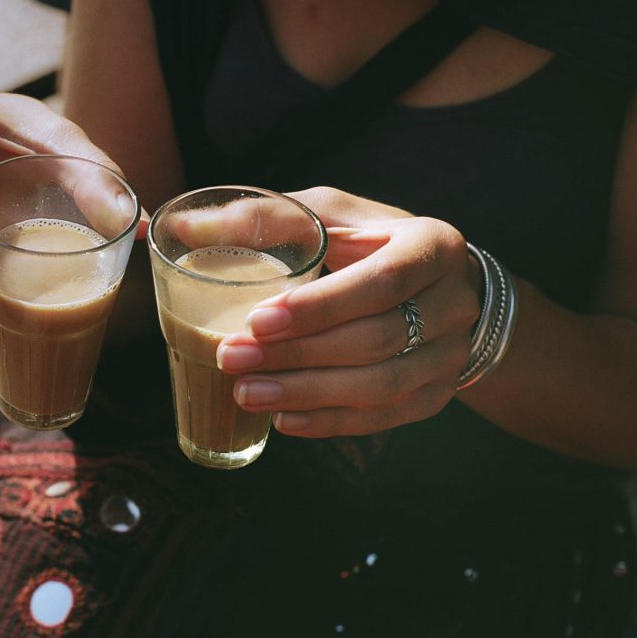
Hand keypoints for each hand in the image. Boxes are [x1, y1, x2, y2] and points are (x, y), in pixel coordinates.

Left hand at [216, 187, 481, 436]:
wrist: (443, 288)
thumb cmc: (372, 243)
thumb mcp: (331, 214)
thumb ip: (266, 217)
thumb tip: (183, 224)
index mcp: (432, 246)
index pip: (379, 282)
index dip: (319, 307)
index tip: (258, 320)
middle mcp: (453, 303)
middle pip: (374, 339)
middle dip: (297, 354)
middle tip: (231, 358)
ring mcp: (449, 356)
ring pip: (379, 386)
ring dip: (306, 394)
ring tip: (245, 393)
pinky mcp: (436, 395)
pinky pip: (383, 418)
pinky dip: (329, 422)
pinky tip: (282, 421)